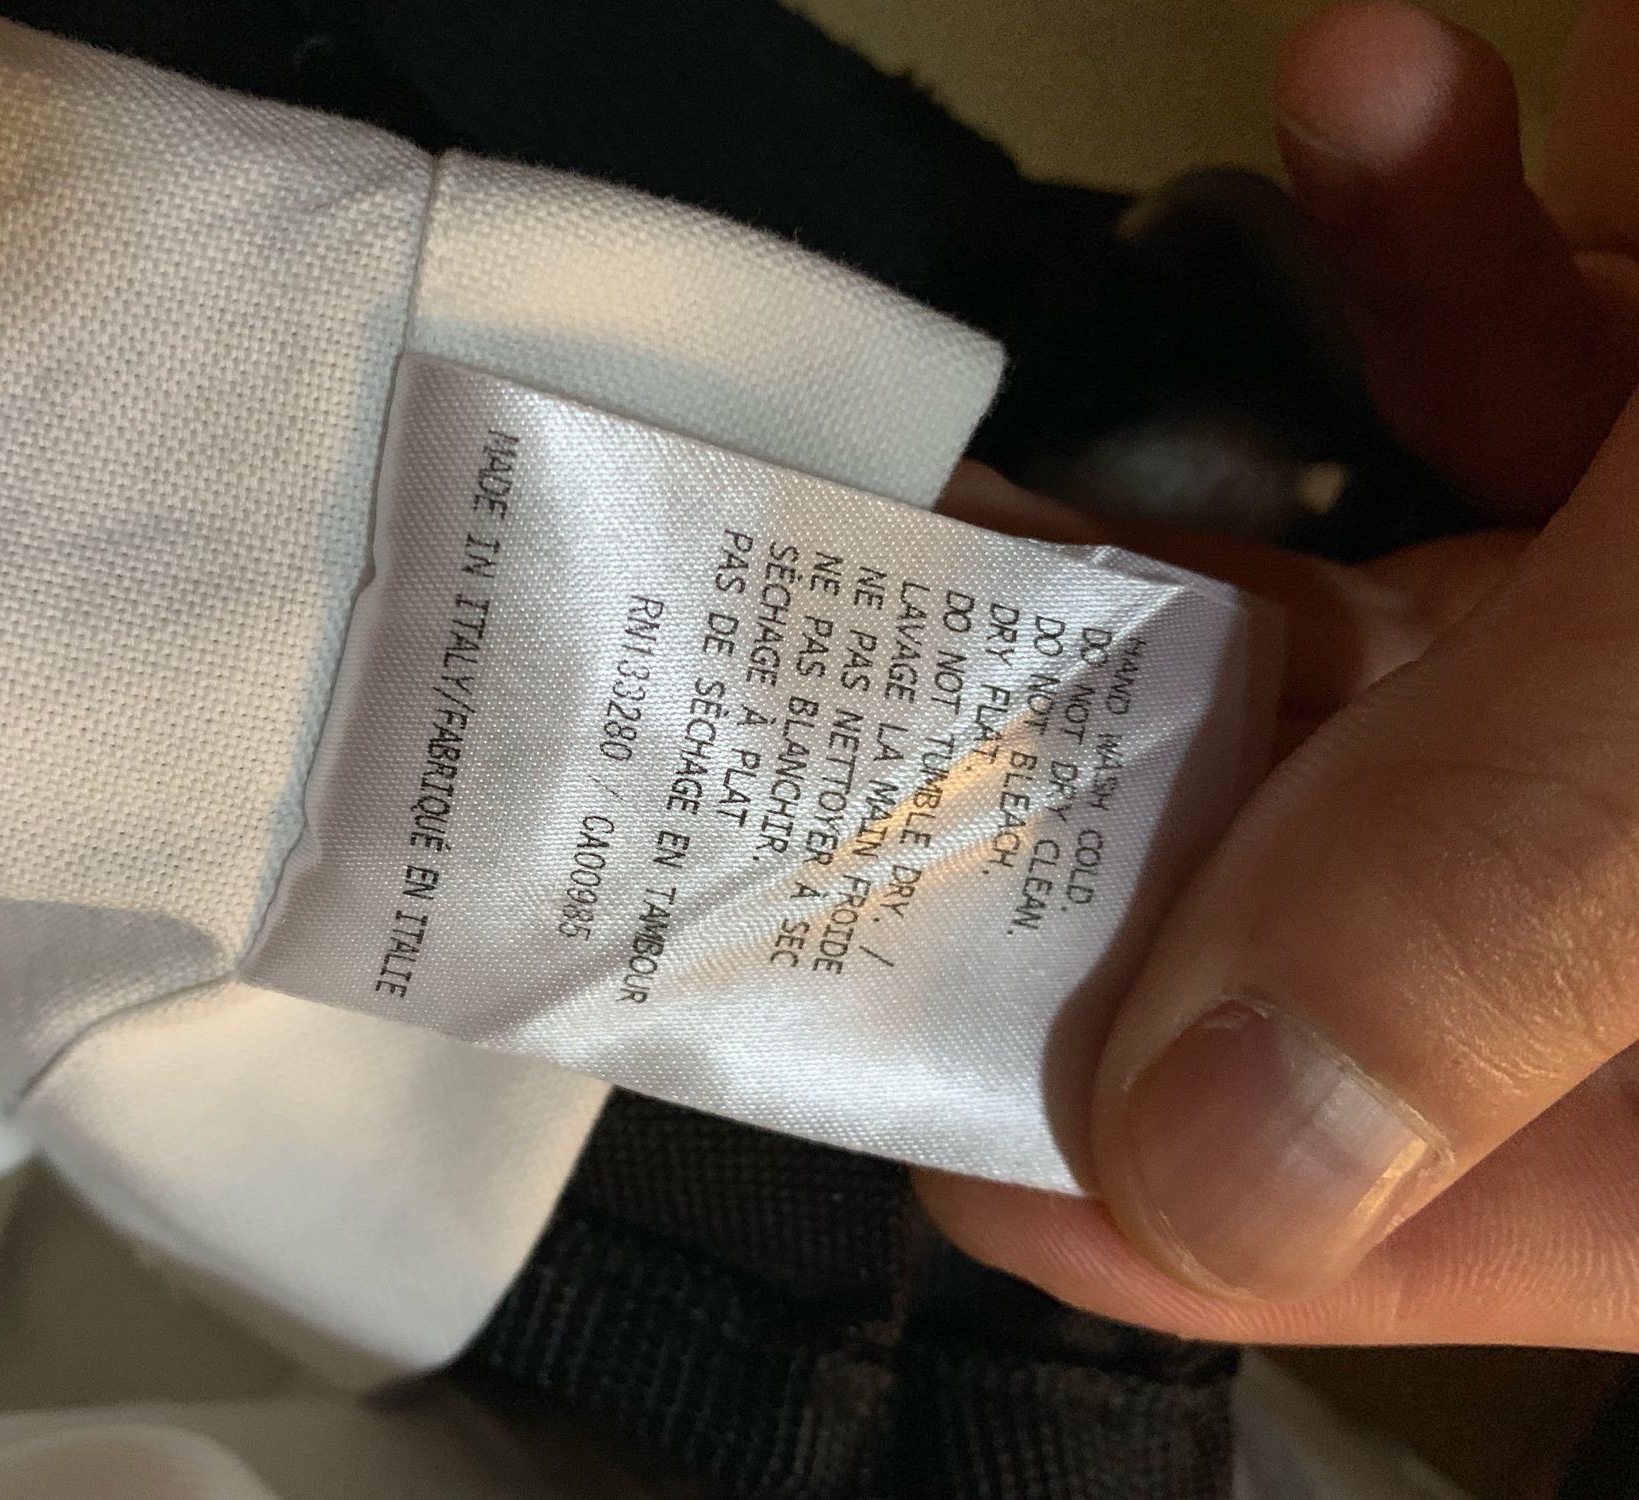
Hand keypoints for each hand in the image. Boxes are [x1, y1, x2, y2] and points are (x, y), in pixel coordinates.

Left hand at [919, 1, 1638, 1348]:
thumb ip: (1522, 897)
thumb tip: (1220, 1164)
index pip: (1557, 1214)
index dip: (1258, 1198)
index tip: (971, 1140)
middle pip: (1459, 910)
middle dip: (1187, 816)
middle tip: (917, 760)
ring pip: (1482, 647)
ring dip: (1253, 537)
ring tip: (1049, 491)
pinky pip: (1601, 381)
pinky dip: (1469, 259)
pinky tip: (1393, 93)